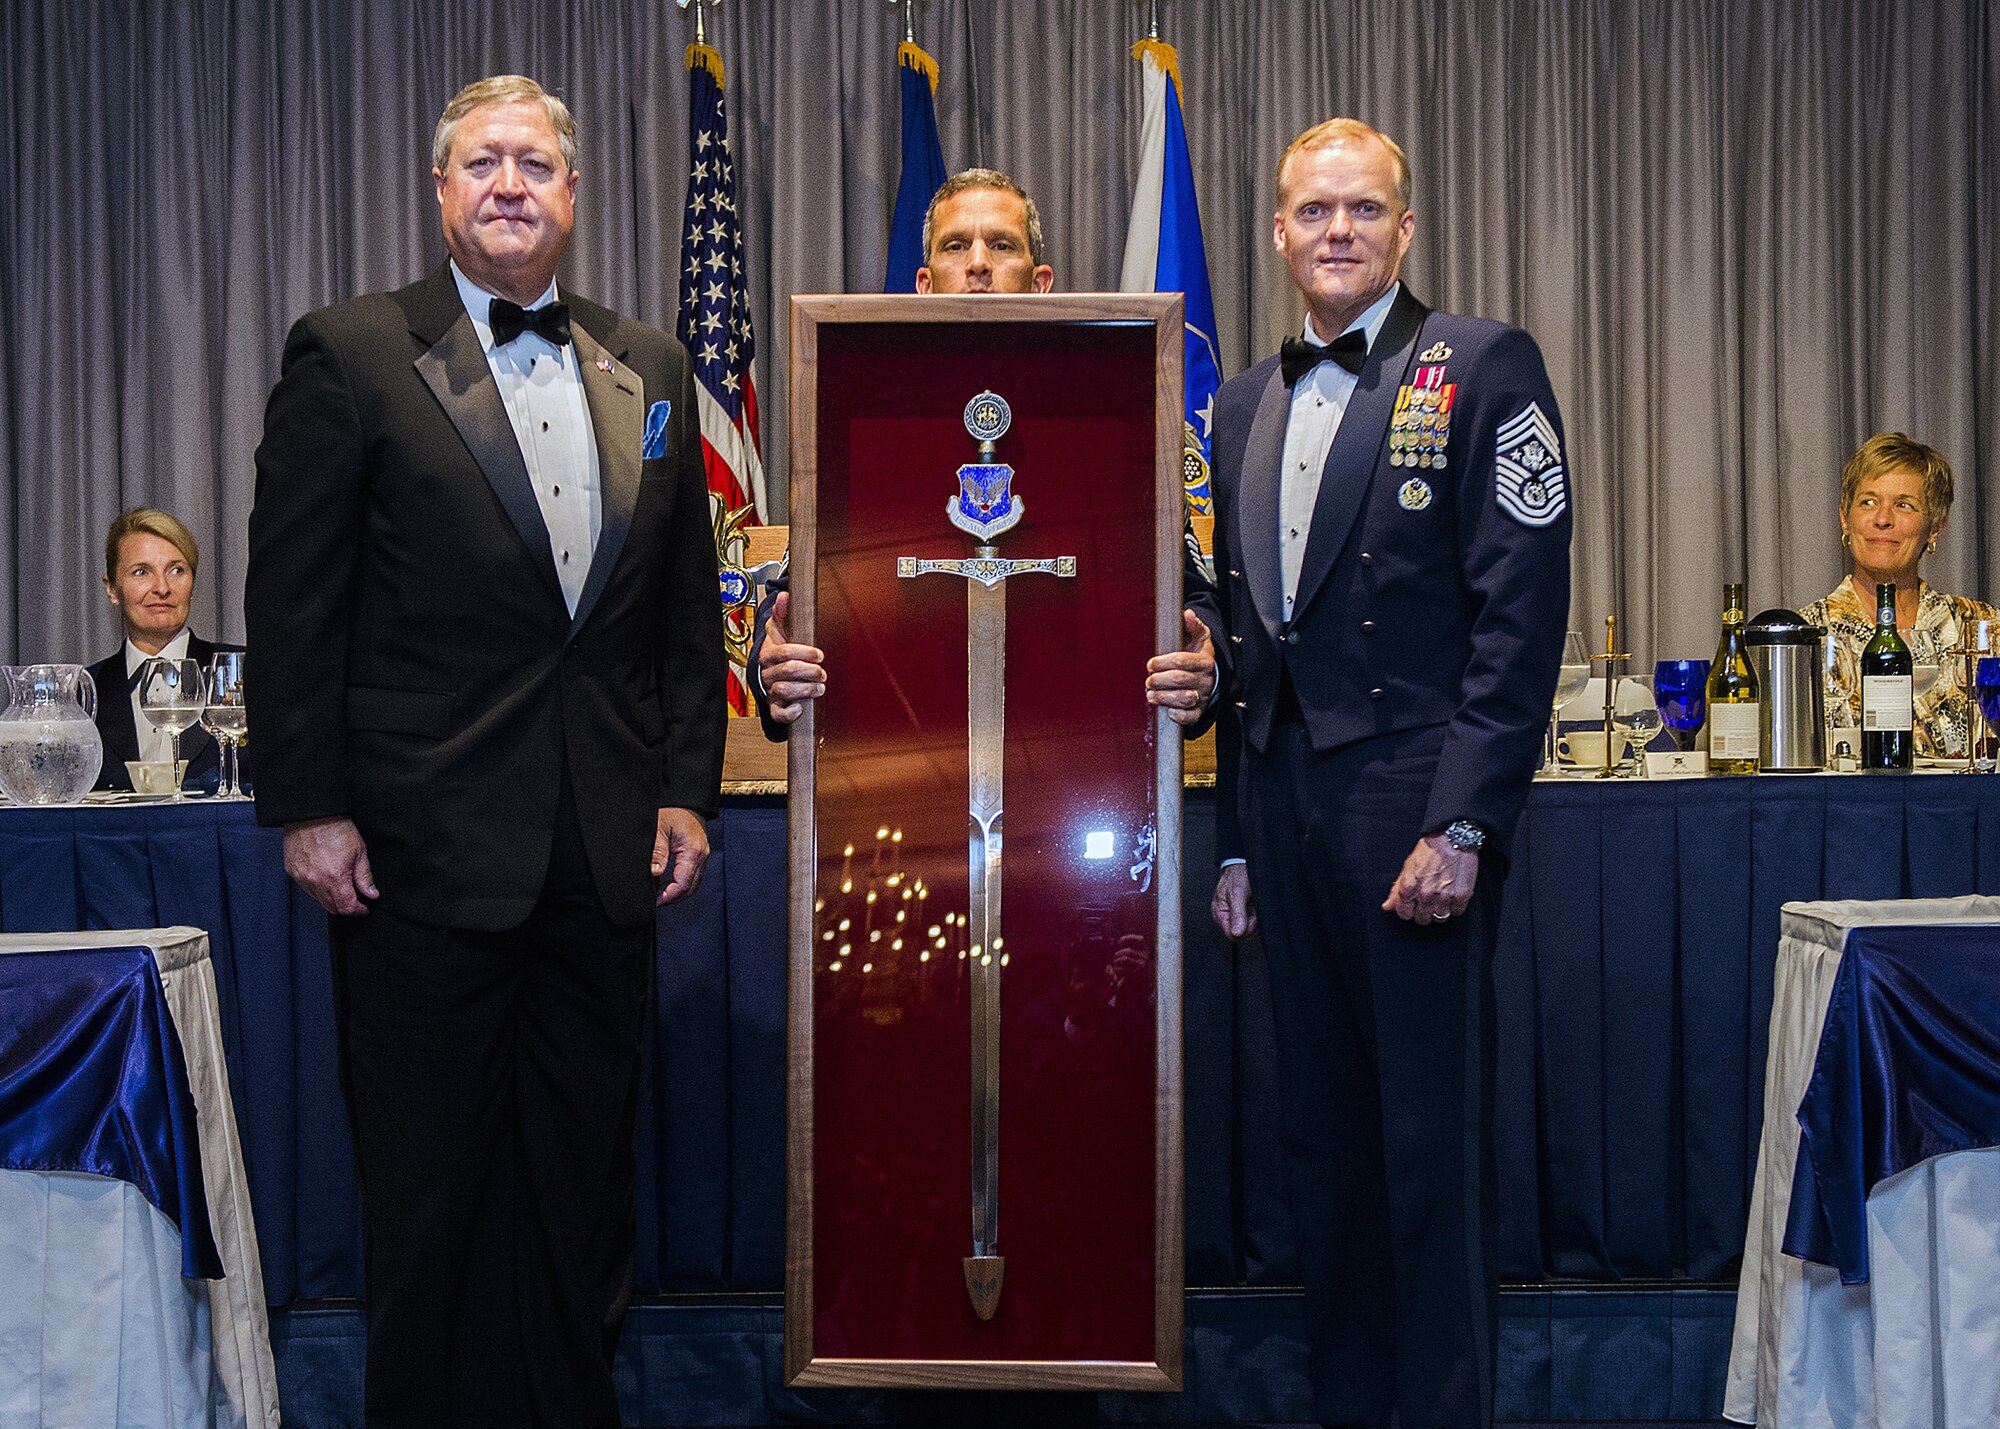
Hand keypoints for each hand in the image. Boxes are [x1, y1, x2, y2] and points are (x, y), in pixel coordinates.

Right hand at [283, 816, 377, 915]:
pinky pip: (306, 888)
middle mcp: (315, 881)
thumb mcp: (359, 852)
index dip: (358, 911)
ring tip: (340, 886)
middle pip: (331, 907)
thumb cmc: (336, 828)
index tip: (364, 908)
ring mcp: (301, 877)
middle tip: (355, 900)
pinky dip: (317, 888)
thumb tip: (371, 894)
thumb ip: (364, 877)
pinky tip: (325, 878)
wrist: (312, 813)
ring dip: (331, 898)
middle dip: (345, 907)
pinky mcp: (292, 871)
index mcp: (334, 878)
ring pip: (318, 899)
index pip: (346, 907)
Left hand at [652, 806, 709, 904]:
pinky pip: (694, 875)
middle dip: (674, 897)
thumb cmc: (673, 811)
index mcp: (693, 851)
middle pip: (691, 887)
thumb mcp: (659, 828)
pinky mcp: (699, 855)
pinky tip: (669, 883)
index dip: (669, 895)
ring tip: (661, 895)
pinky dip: (682, 883)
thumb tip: (655, 872)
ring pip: (693, 883)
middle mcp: (701, 856)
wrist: (687, 800)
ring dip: (678, 892)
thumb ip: (657, 851)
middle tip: (656, 901)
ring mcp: (702, 856)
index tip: (656, 900)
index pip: (683, 883)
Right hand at [758, 591, 825, 724]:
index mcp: (769, 653)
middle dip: (809, 671)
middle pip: (787, 671)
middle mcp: (768, 673)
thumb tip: (785, 596)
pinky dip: (790, 712)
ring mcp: (771, 690)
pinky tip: (802, 706)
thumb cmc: (778, 649)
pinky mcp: (775, 707)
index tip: (819, 655)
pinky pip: (778, 714)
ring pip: (784, 691)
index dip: (804, 653)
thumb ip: (783, 613)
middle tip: (822, 672)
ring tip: (819, 687)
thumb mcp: (780, 629)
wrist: (770, 672)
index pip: (784, 652)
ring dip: (806, 689)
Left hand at [1146, 608, 1217, 724]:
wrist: (1213, 677)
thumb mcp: (1199, 638)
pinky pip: (1190, 716)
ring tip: (1150, 694)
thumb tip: (1187, 613)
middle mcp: (1205, 679)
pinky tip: (1167, 709)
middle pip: (1180, 680)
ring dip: (1164, 697)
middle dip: (1160, 680)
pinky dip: (1177, 715)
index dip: (1163, 662)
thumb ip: (1193, 626)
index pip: (1182, 660)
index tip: (1150, 664)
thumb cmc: (1199, 656)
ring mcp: (1203, 695)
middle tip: (1148, 680)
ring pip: (1184, 698)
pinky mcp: (1199, 710)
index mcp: (1204, 661)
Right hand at [1210, 863, 1256, 937]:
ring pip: (1247, 928)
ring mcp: (1234, 914)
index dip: (1244, 929)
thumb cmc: (1238, 874)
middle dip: (1250, 923)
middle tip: (1252, 907)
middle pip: (1240, 933)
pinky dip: (1256, 914)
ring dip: (1254, 918)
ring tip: (1253, 903)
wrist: (1244, 863)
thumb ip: (1237, 914)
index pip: (1231, 935)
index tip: (1251, 918)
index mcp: (1219, 912)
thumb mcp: (1238, 893)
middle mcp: (1226, 915)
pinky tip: (1254, 904)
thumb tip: (1237, 933)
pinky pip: (1251, 921)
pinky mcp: (1243, 912)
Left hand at [1382, 834, 1477, 924]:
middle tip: (1429, 900)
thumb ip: (1396, 889)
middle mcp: (1425, 894)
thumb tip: (1387, 906)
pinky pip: (1456, 912)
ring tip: (1442, 895)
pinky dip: (1455, 906)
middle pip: (1422, 919)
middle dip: (1424, 911)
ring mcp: (1444, 896)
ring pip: (1440, 917)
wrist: (1452, 838)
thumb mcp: (1407, 867)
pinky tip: (1453, 894)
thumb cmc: (1429, 850)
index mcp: (1409, 887)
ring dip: (1440, 909)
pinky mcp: (1461, 896)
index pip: (1404, 913)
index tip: (1414, 905)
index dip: (1408, 910)